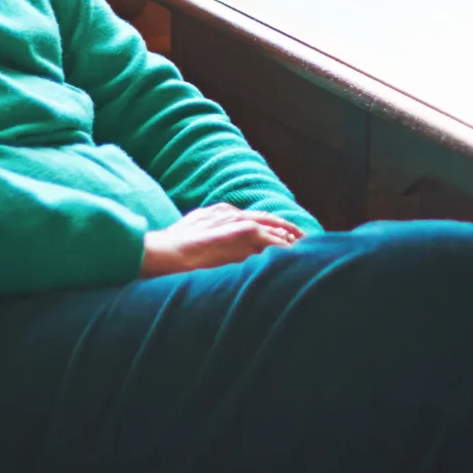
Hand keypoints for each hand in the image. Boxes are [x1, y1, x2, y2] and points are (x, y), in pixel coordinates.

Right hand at [139, 205, 304, 276]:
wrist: (163, 252)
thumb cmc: (170, 250)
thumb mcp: (191, 234)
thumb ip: (208, 234)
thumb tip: (214, 246)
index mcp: (223, 212)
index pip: (256, 218)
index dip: (274, 227)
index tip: (286, 236)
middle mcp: (235, 214)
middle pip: (272, 220)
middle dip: (290, 232)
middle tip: (307, 242)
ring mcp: (241, 222)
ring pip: (277, 232)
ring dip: (293, 244)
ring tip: (309, 254)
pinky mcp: (246, 232)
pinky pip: (275, 242)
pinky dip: (288, 251)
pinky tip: (299, 260)